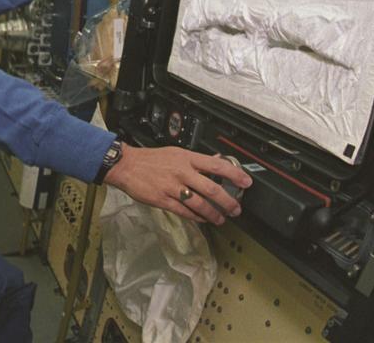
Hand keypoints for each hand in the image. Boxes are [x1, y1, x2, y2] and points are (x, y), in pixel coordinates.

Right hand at [103, 144, 251, 224]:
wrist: (127, 165)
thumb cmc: (151, 159)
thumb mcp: (176, 153)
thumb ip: (196, 160)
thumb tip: (217, 161)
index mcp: (187, 158)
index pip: (217, 165)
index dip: (235, 174)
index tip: (246, 182)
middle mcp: (182, 172)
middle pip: (212, 189)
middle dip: (228, 201)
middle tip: (236, 208)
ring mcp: (173, 187)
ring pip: (200, 204)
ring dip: (214, 214)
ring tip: (221, 219)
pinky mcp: (163, 200)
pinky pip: (185, 212)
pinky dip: (197, 217)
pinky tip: (203, 219)